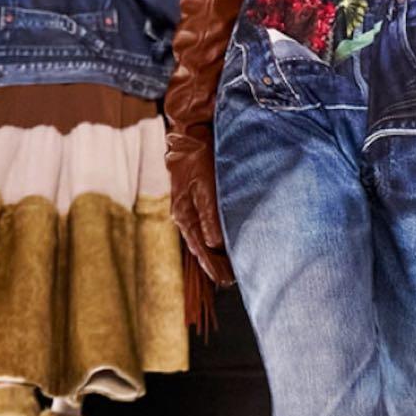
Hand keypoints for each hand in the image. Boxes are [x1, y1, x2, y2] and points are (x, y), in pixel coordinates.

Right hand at [166, 129, 234, 285]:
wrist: (190, 135)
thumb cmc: (198, 158)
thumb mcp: (205, 184)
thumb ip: (210, 213)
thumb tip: (215, 243)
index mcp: (185, 215)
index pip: (200, 248)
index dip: (212, 266)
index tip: (225, 280)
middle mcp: (184, 215)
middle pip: (200, 246)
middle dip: (214, 264)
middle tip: (230, 280)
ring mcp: (188, 208)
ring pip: (203, 237)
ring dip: (215, 253)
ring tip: (228, 268)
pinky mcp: (195, 199)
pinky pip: (204, 226)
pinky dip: (213, 238)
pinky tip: (222, 243)